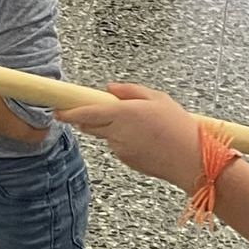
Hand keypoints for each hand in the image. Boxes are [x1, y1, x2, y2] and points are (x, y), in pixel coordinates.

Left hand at [57, 83, 204, 187]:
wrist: (191, 160)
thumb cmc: (179, 126)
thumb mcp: (158, 98)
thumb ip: (130, 91)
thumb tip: (110, 88)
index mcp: (124, 113)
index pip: (87, 113)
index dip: (69, 113)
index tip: (57, 111)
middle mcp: (118, 132)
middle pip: (89, 126)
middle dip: (87, 119)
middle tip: (99, 111)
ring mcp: (120, 148)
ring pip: (106, 135)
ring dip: (111, 129)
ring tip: (140, 126)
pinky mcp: (125, 160)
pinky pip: (117, 146)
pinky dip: (123, 140)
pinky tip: (145, 139)